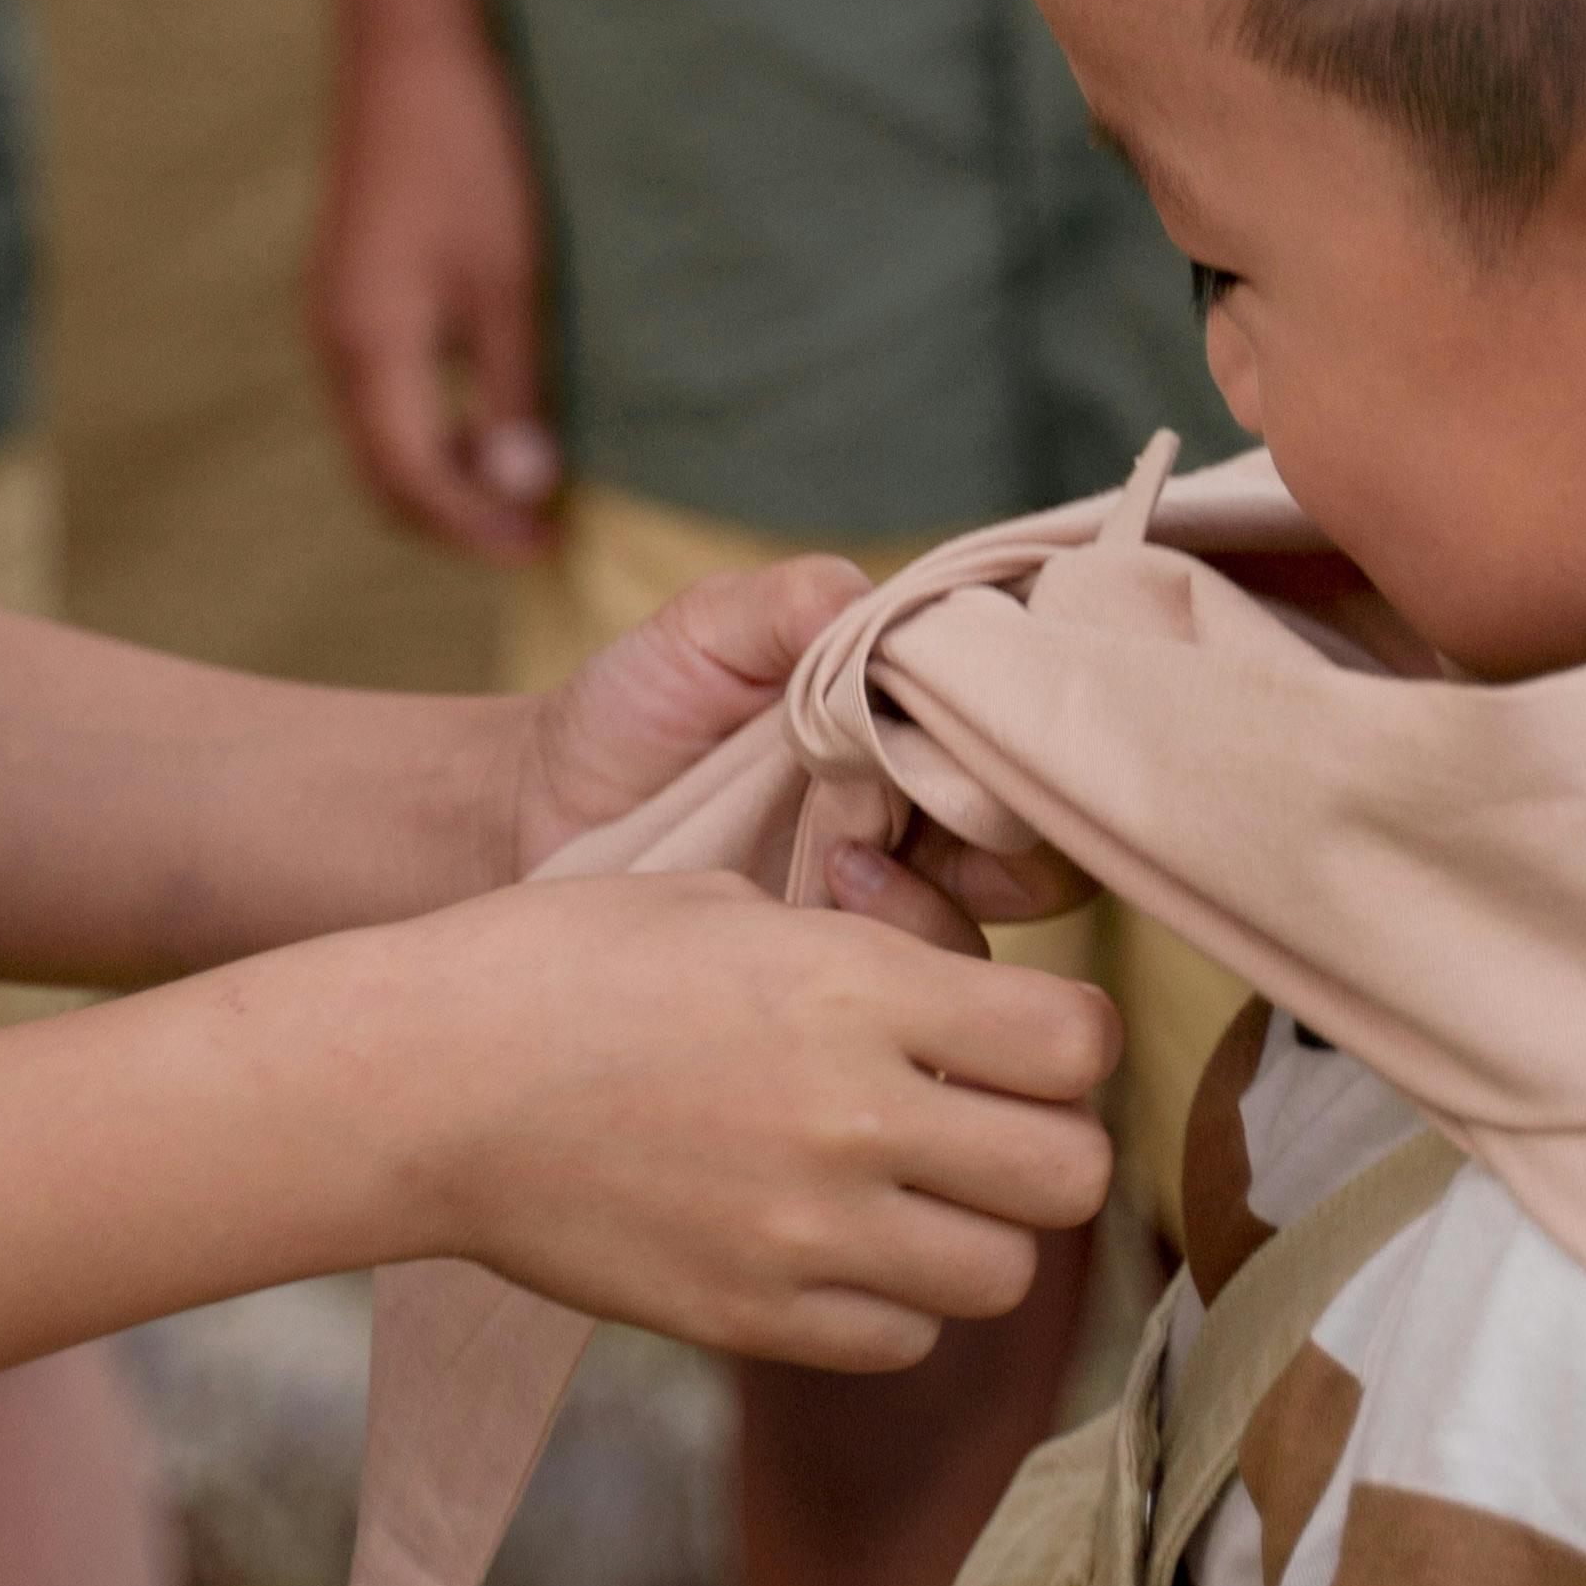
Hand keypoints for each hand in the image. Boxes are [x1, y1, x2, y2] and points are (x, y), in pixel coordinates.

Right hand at [311, 17, 558, 557]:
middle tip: (542, 531)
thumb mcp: (514, 276)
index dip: (481, 529)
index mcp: (369, 344)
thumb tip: (524, 485)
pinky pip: (382, 389)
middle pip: (384, 473)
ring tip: (531, 476)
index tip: (552, 547)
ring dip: (446, 471)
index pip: (414, 482)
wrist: (414, 42)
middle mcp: (333, 339)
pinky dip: (432, 423)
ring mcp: (334, 311)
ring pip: (381, 433)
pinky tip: (496, 409)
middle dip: (458, 515)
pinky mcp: (350, 286)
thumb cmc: (475, 151)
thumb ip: (516, 386)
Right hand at [400, 873, 1117, 1368]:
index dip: (1069, 1040)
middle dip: (1044, 1144)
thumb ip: (860, 957)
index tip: (1028, 1038)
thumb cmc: (562, 960)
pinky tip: (832, 1245)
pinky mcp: (752, 1318)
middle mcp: (853, 1114)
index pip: (1075, 1044)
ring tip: (907, 1191)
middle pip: (1069, 1175)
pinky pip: (899, 1337)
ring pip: (1002, 1275)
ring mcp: (806, 1233)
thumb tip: (951, 997)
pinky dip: (891, 1301)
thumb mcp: (725, 905)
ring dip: (975, 1232)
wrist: (428, 1082)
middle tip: (986, 1122)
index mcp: (853, 987)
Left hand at [510, 560, 1101, 952]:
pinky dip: (901, 950)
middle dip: (1017, 833)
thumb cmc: (635, 708)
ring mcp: (898, 897)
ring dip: (943, 896)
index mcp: (916, 721)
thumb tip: (874, 599)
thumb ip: (790, 603)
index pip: (1032, 731)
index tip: (990, 728)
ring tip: (844, 858)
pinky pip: (928, 987)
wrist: (538, 814)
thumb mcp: (706, 633)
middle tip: (941, 814)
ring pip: (996, 923)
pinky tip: (820, 902)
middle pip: (1048, 839)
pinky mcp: (853, 978)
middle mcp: (930, 812)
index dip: (1039, 734)